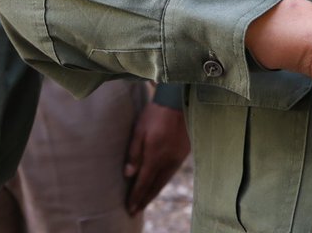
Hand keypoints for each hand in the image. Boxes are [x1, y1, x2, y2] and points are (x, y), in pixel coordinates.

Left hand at [123, 100, 190, 214]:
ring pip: (164, 181)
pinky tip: (158, 184)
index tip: (130, 208)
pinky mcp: (183, 154)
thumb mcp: (139, 131)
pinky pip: (171, 173)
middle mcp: (168, 162)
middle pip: (155, 186)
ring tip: (145, 201)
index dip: (136, 196)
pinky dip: (163, 182)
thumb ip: (134, 153)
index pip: (143, 182)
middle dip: (145, 199)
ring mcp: (177, 158)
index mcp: (155, 157)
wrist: (176, 102)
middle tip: (136, 210)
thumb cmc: (154, 115)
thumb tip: (128, 174)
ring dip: (154, 192)